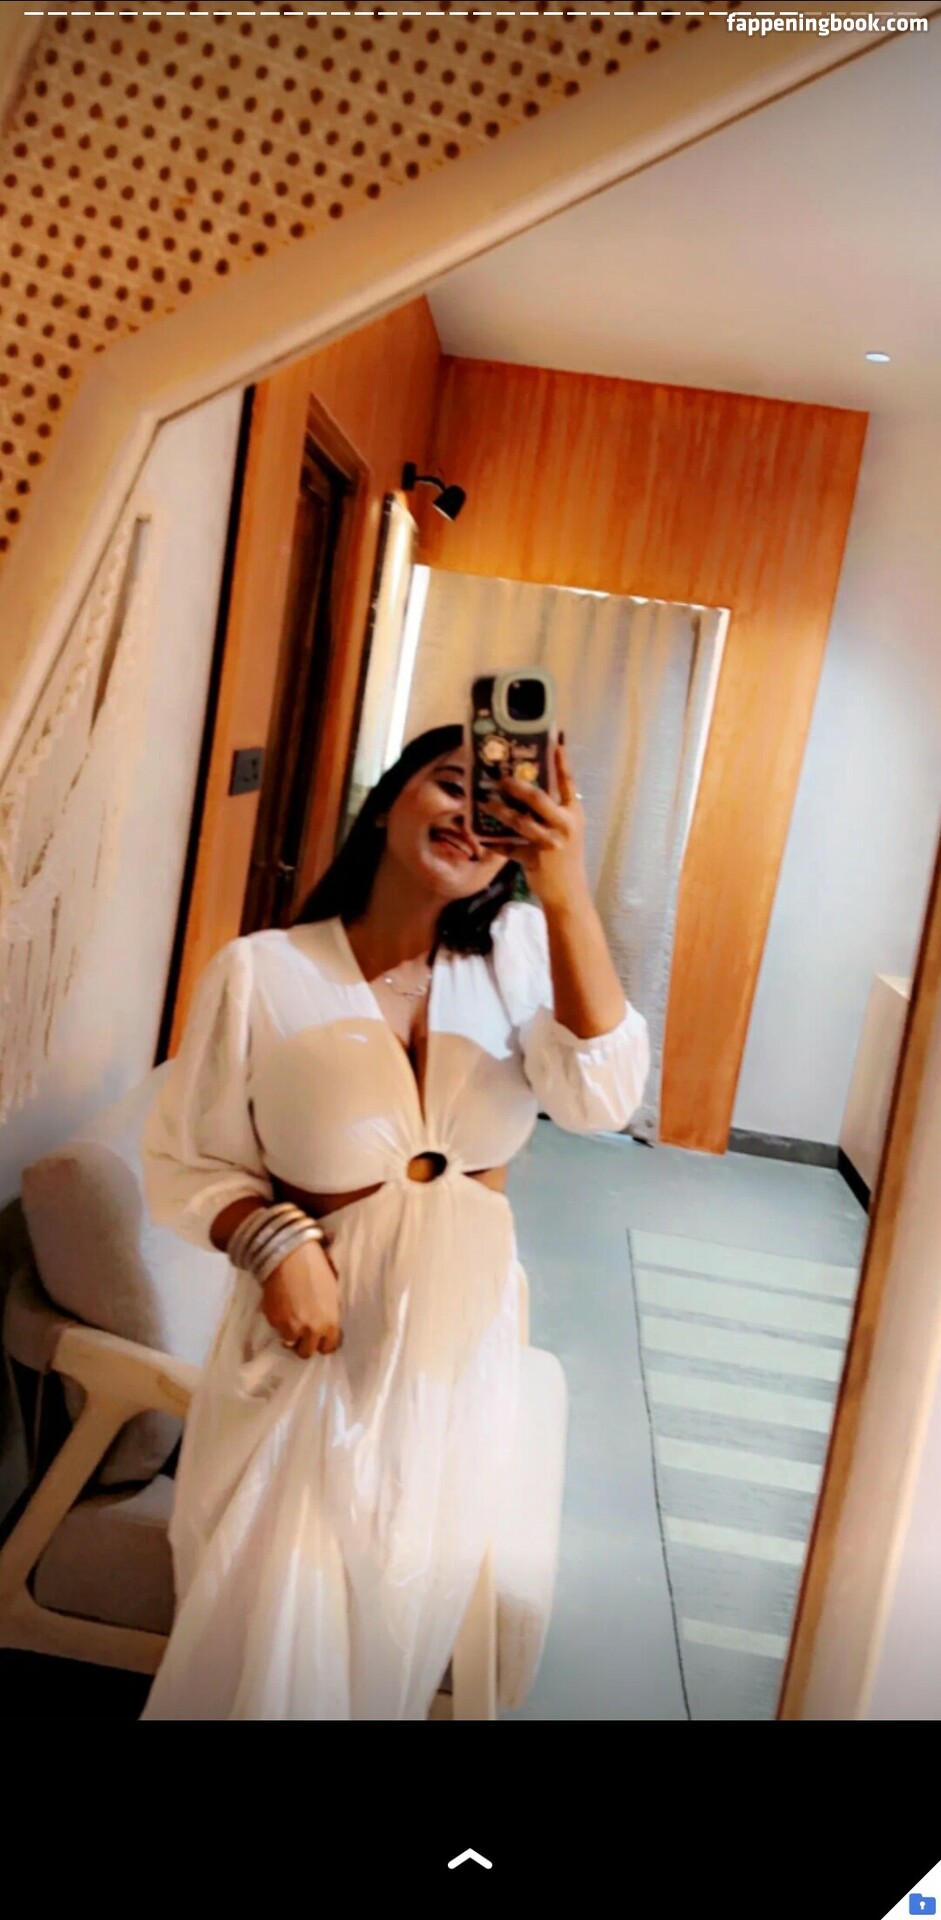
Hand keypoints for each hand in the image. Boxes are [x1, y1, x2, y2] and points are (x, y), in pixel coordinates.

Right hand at [260, 1237, 342, 1357]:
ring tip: (290, 1320)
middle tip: (302, 1332)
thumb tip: (327, 1323)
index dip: (324, 1342)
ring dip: (289, 1335)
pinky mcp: (274, 1321)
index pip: (328, 1348)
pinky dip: (278, 1322)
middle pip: (307, 1352)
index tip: (320, 1337)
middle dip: (305, 1343)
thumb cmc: (317, 1268)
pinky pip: (276, 1329)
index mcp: (330, 1324)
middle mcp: (311, 1330)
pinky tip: (281, 1307)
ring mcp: (290, 1328)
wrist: (290, 1256)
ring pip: (289, 1343)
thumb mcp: (332, 1294)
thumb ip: (330, 1314)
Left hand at [486, 740, 589, 911]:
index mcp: (574, 814)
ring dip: (499, 810)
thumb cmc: (565, 857)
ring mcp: (550, 843)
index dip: (561, 762)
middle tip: (501, 778)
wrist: (569, 892)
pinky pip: (509, 847)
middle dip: (516, 786)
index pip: (568, 783)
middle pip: (538, 798)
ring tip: (484, 803)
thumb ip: (553, 811)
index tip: (555, 742)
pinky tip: (482, 836)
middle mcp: (564, 825)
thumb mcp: (566, 830)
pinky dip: (495, 842)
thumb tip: (526, 790)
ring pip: (519, 821)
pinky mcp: (534, 859)